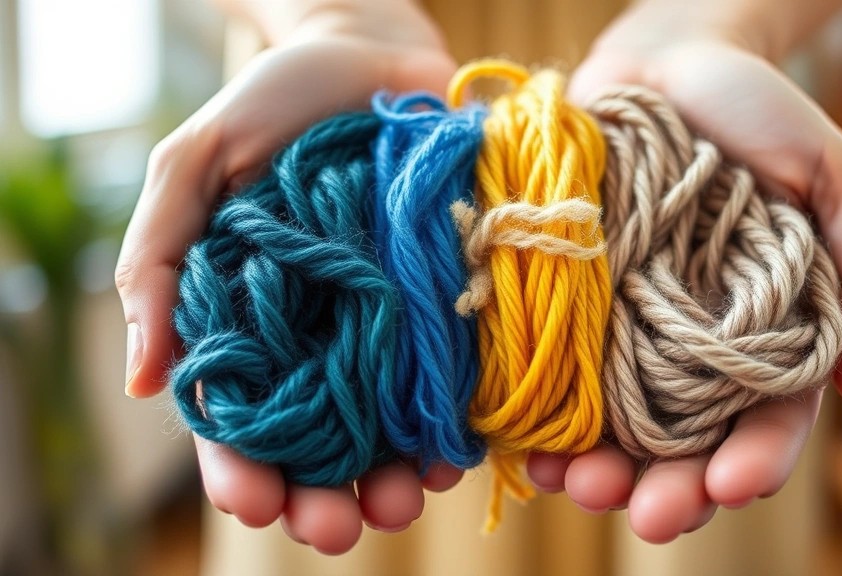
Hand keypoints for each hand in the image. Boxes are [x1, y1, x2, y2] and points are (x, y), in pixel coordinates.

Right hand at [115, 0, 460, 553]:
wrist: (375, 53)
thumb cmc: (276, 104)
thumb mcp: (195, 166)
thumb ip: (159, 260)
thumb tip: (146, 378)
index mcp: (256, 319)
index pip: (241, 416)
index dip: (243, 469)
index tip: (257, 502)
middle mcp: (326, 335)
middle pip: (320, 441)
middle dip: (325, 494)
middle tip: (338, 525)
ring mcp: (391, 323)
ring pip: (389, 427)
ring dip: (392, 476)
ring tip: (400, 498)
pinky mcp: (451, 301)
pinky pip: (456, 377)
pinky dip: (456, 422)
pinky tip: (454, 448)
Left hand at [527, 17, 841, 542]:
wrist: (658, 64)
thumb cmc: (756, 113)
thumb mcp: (836, 180)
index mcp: (759, 331)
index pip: (766, 418)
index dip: (754, 460)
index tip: (730, 484)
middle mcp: (688, 344)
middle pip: (683, 442)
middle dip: (668, 488)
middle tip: (649, 514)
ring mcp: (623, 329)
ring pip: (614, 424)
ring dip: (600, 467)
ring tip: (582, 485)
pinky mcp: (566, 307)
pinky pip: (554, 376)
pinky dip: (542, 419)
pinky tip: (532, 448)